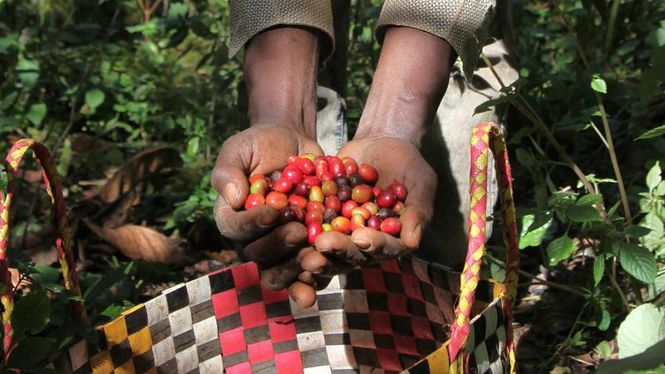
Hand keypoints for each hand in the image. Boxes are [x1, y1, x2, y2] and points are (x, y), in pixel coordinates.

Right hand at [211, 124, 322, 289]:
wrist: (295, 147)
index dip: (252, 224)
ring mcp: (278, 249)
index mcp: (232, 217)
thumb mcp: (241, 147)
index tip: (272, 211)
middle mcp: (251, 239)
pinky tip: (329, 265)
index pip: (235, 228)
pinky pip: (306, 274)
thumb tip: (232, 197)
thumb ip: (229, 169)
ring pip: (280, 272)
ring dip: (297, 267)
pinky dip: (317, 275)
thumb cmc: (262, 145)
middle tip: (299, 230)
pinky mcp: (302, 251)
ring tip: (316, 252)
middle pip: (258, 256)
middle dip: (278, 245)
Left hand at [297, 135, 436, 280]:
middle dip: (337, 249)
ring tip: (301, 237)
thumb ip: (418, 211)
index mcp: (391, 241)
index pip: (383, 249)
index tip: (360, 237)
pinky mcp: (323, 217)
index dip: (372, 246)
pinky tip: (285, 216)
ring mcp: (342, 232)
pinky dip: (298, 220)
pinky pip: (310, 221)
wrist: (382, 141)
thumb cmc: (409, 163)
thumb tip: (412, 242)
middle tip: (323, 244)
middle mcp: (365, 242)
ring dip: (313, 245)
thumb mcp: (421, 182)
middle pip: (351, 253)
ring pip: (327, 245)